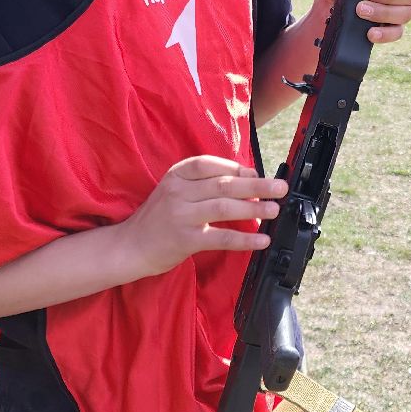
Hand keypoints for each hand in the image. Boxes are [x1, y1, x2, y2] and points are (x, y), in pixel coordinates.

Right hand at [114, 157, 283, 278]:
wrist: (130, 246)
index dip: (237, 168)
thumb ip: (204, 184)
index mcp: (176, 175)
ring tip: (274, 210)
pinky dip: (244, 239)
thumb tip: (247, 179)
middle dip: (256, 185)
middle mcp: (178, 192)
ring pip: (225, 207)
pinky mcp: (185, 240)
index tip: (257, 173)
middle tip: (280, 188)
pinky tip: (260, 240)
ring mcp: (181, 215)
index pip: (211, 165)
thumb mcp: (175, 191)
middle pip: (224, 184)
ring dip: (254, 208)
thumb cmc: (158, 218)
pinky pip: (221, 237)